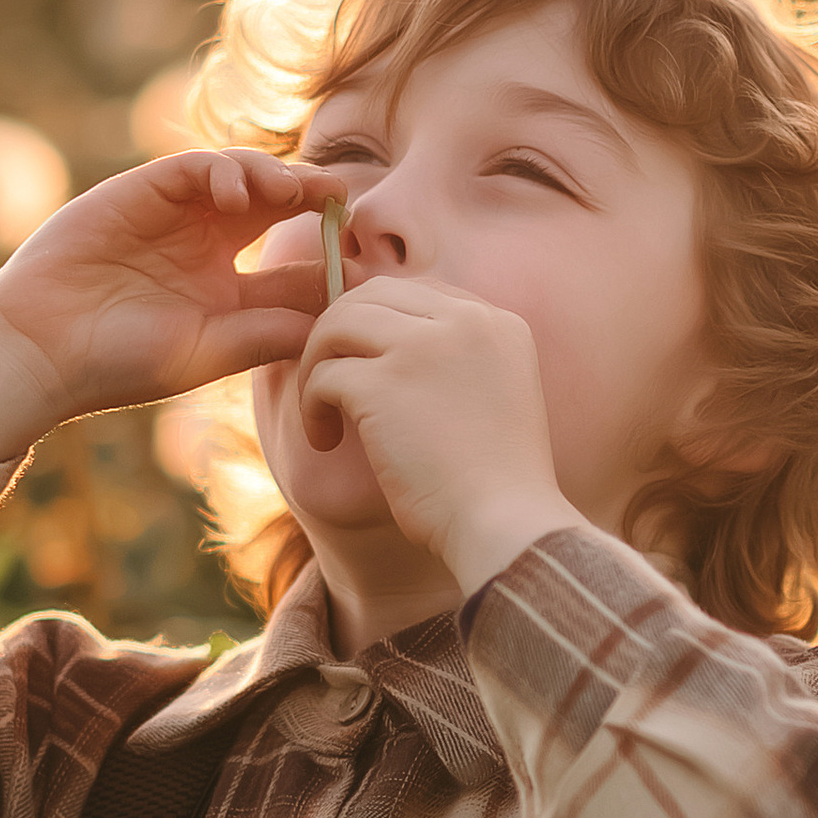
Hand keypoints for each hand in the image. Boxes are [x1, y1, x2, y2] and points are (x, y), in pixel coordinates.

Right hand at [0, 150, 344, 458]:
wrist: (40, 350)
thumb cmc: (118, 364)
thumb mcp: (207, 352)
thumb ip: (269, 333)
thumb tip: (338, 323)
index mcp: (230, 293)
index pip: (297, 269)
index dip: (335, 260)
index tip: (370, 258)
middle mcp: (210, 248)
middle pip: (280, 210)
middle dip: (314, 201)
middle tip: (344, 200)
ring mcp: (178, 217)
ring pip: (245, 179)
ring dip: (275, 178)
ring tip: (296, 190)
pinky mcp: (143, 190)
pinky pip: (195, 167)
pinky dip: (223, 171)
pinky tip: (238, 194)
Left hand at [295, 275, 579, 591]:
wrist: (505, 525)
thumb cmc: (494, 485)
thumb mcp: (492, 400)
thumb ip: (454, 362)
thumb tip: (382, 352)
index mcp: (499, 324)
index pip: (418, 292)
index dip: (378, 326)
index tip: (366, 368)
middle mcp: (467, 321)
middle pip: (372, 295)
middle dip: (339, 336)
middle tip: (330, 384)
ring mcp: (425, 346)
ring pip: (338, 323)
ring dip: (317, 366)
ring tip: (322, 413)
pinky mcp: (386, 383)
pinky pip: (324, 373)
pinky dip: (311, 405)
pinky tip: (325, 440)